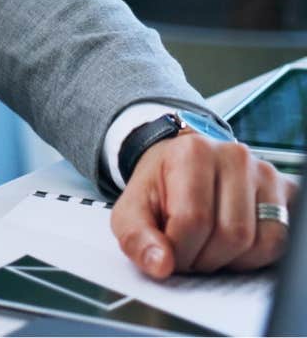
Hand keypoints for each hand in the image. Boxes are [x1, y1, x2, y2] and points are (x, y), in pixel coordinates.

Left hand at [111, 131, 293, 277]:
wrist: (179, 166)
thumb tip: (160, 265)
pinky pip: (280, 242)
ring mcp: (265, 174)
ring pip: (260, 242)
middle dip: (205, 258)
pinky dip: (254, 258)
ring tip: (206, 248)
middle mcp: (234, 156)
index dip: (179, 251)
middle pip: (231, 234)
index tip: (168, 254)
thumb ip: (136, 238)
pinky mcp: (285, 193)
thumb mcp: (131, 210)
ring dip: (230, 261)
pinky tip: (231, 247)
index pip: (193, 220)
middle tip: (188, 253)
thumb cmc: (158, 188)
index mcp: (193, 152)